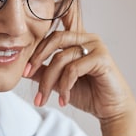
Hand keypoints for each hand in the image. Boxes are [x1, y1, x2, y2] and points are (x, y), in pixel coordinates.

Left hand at [24, 2, 135, 133]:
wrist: (112, 111)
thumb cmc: (90, 94)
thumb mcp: (60, 82)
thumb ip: (44, 72)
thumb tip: (23, 68)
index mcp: (78, 39)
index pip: (58, 24)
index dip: (42, 26)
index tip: (26, 49)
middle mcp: (88, 38)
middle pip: (54, 39)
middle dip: (37, 58)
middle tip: (26, 74)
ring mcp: (96, 46)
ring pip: (61, 58)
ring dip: (49, 81)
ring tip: (44, 98)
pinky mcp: (102, 59)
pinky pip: (73, 69)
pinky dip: (65, 85)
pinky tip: (64, 99)